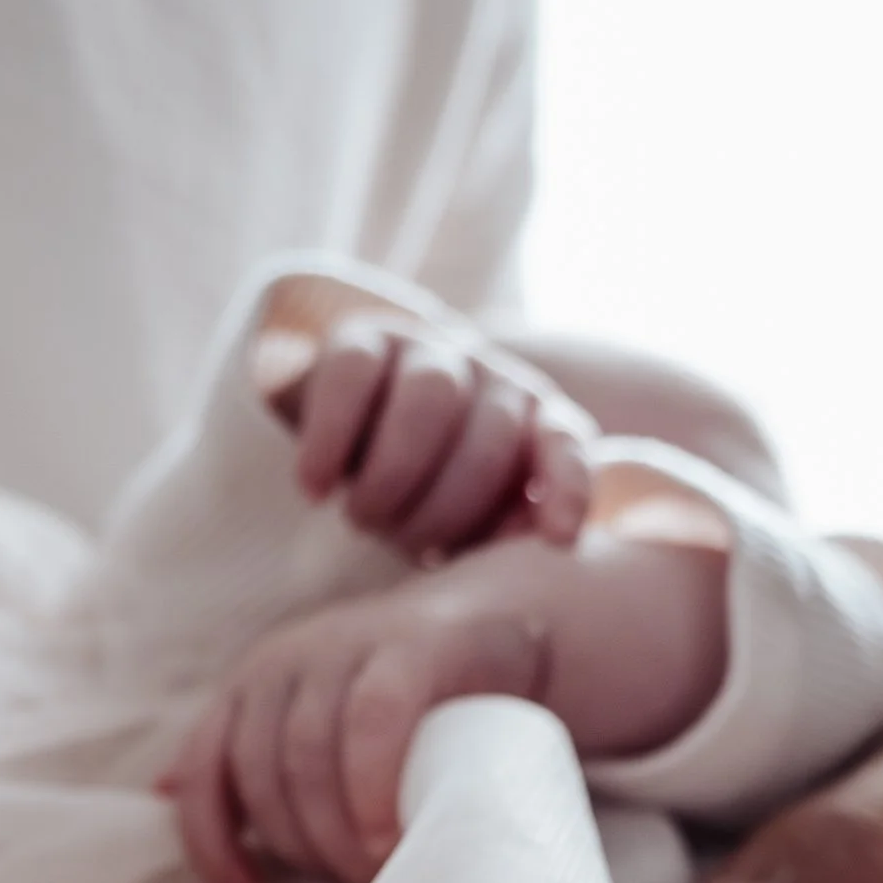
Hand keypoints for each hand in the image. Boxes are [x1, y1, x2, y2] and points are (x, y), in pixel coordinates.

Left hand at [169, 528, 726, 882]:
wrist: (503, 625)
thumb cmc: (408, 707)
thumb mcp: (318, 724)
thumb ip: (257, 753)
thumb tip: (165, 790)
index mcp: (255, 685)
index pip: (208, 774)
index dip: (215, 843)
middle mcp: (287, 658)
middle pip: (265, 777)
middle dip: (306, 848)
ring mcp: (346, 644)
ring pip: (309, 758)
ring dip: (337, 833)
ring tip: (380, 872)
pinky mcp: (411, 645)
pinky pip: (371, 721)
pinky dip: (370, 788)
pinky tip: (384, 838)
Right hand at [254, 277, 593, 559]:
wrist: (343, 437)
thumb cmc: (416, 501)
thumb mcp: (463, 529)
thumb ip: (501, 533)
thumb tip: (532, 537)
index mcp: (530, 426)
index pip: (565, 443)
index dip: (567, 485)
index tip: (559, 538)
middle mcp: (490, 379)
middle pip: (491, 433)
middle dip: (446, 507)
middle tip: (401, 544)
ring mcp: (430, 351)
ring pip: (430, 397)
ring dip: (392, 475)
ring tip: (361, 518)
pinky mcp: (363, 338)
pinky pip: (352, 376)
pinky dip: (331, 441)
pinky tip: (315, 489)